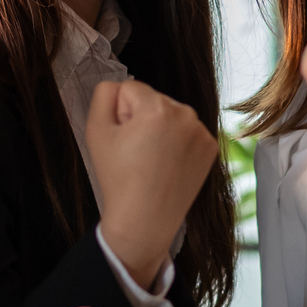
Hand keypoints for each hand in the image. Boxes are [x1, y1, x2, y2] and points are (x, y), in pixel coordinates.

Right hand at [86, 79, 217, 289]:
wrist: (145, 220)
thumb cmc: (118, 179)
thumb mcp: (96, 131)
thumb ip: (103, 95)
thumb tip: (118, 86)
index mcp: (158, 107)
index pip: (130, 89)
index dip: (120, 113)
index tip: (122, 140)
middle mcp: (186, 114)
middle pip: (153, 101)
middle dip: (142, 119)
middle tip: (136, 153)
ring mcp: (202, 132)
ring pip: (170, 116)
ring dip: (160, 130)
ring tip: (152, 161)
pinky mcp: (210, 148)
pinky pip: (187, 133)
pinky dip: (177, 144)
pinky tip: (168, 165)